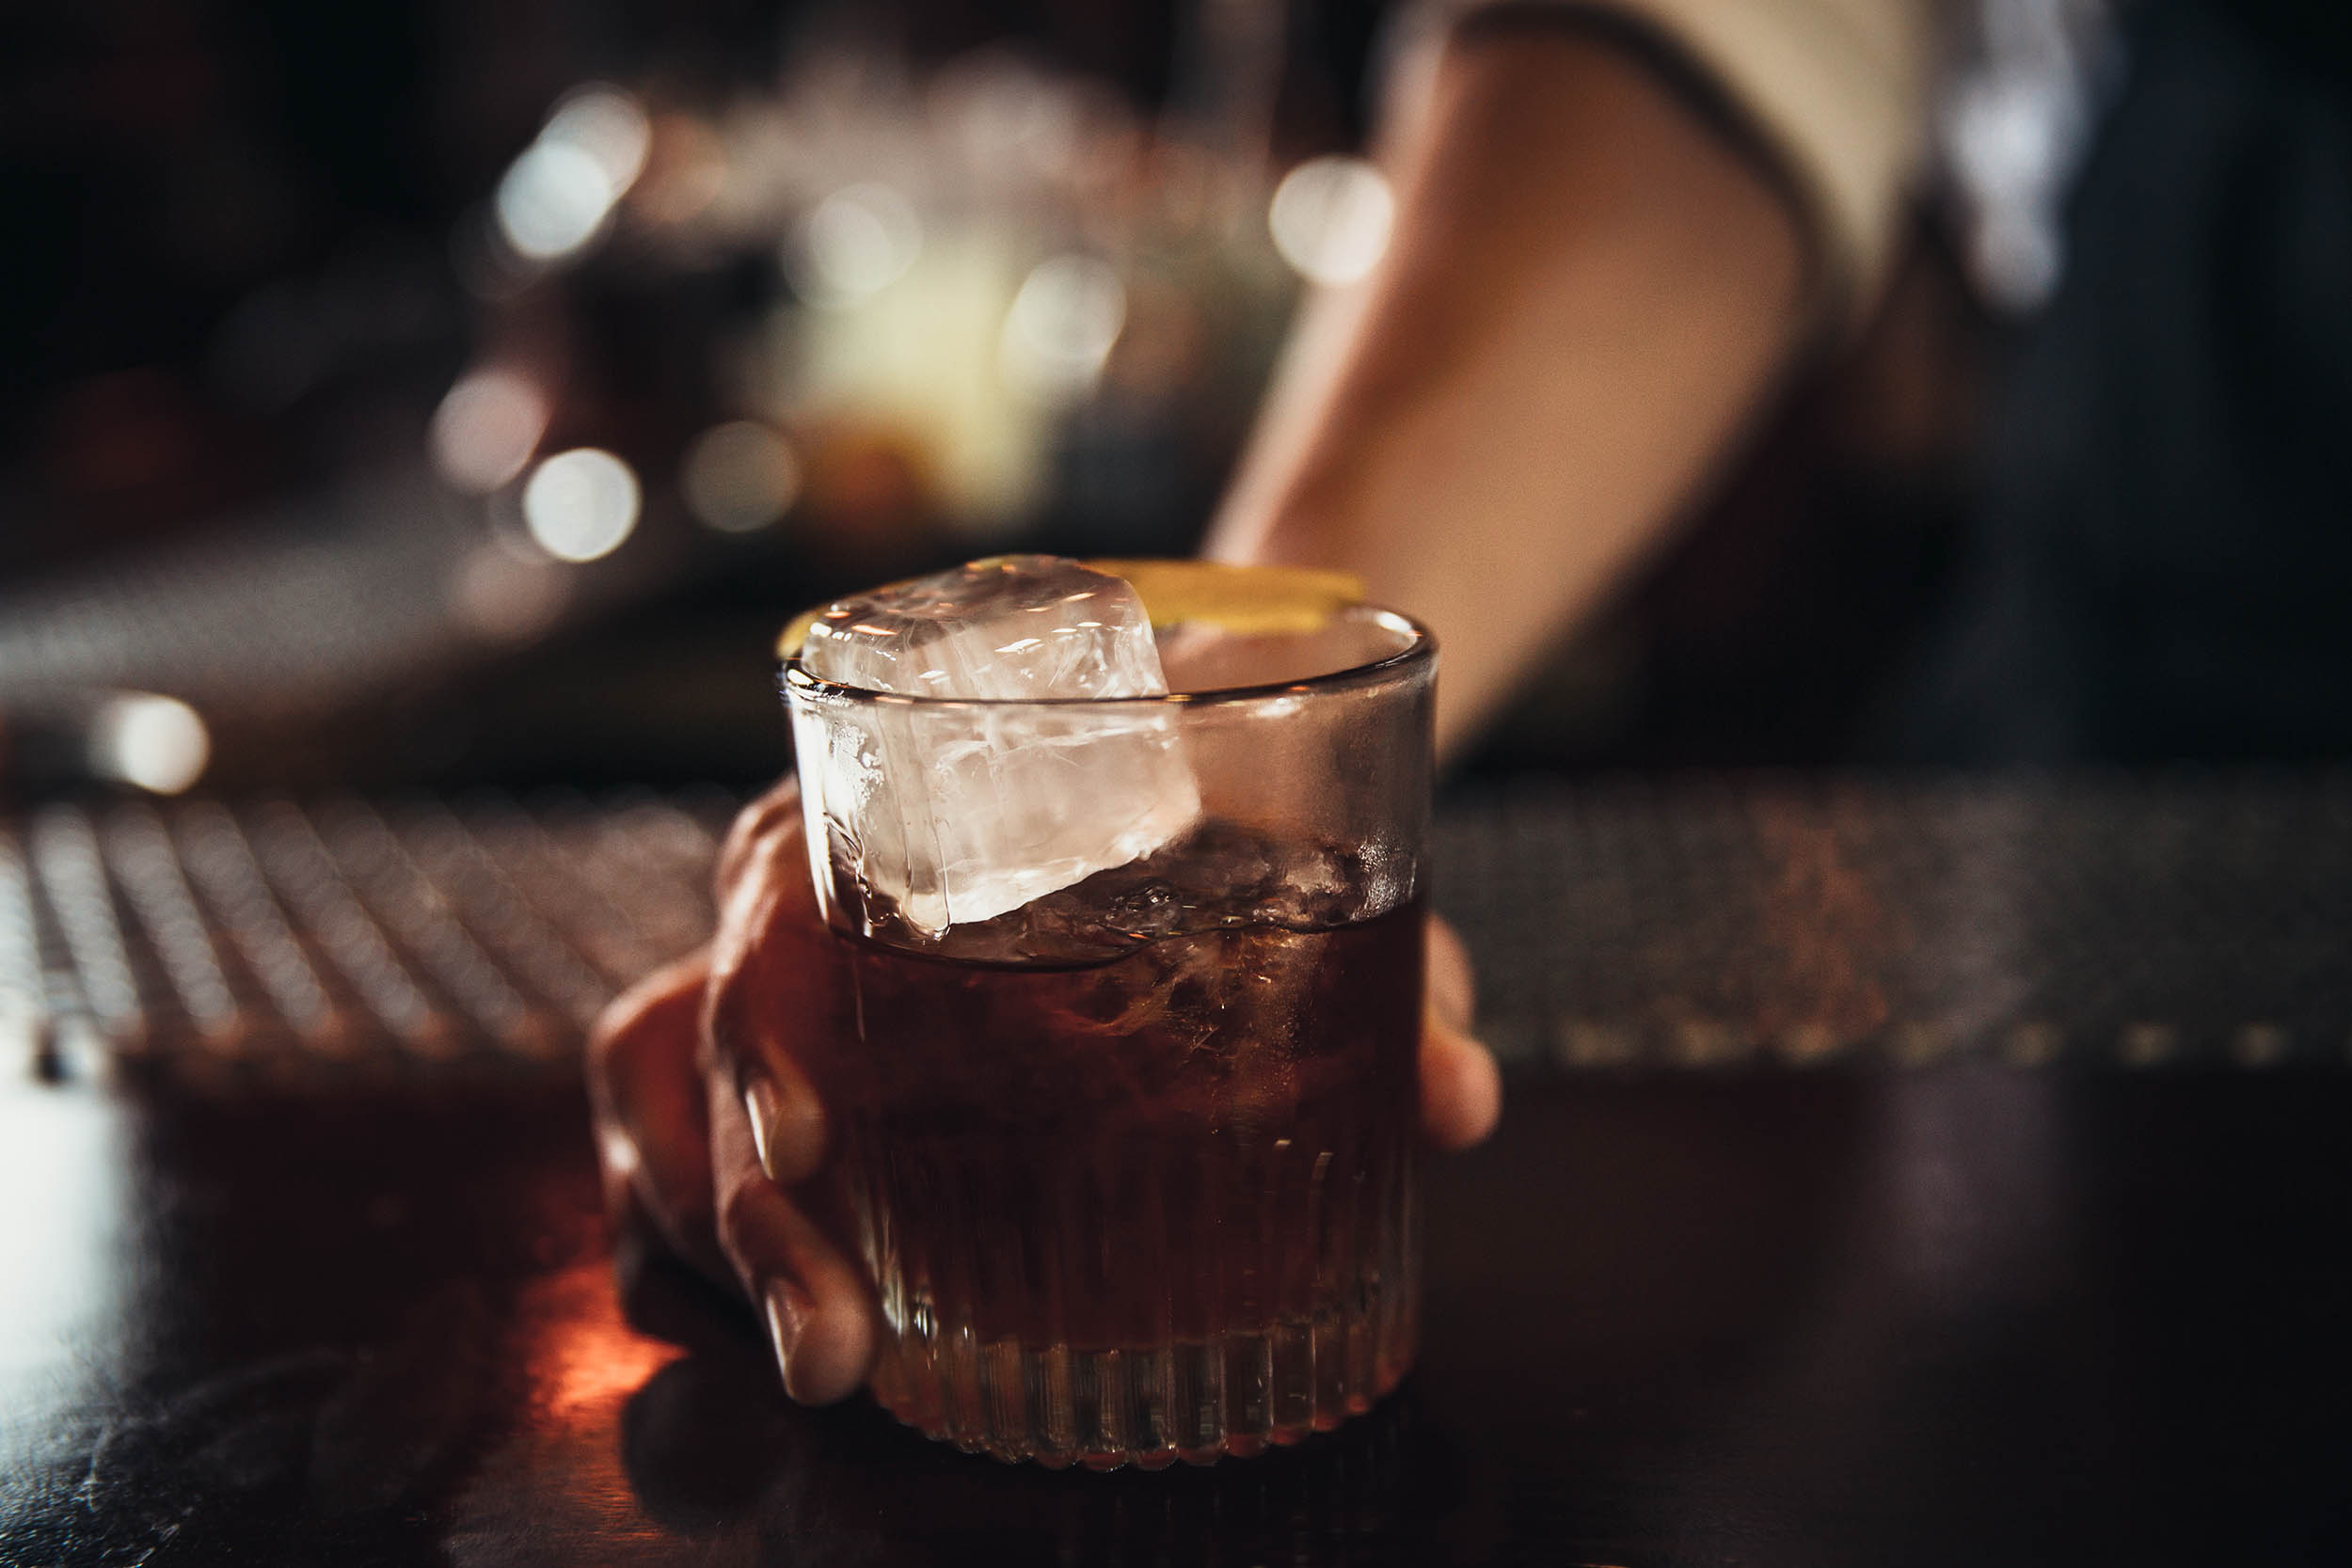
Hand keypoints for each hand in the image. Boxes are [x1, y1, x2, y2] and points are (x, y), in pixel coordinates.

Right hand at [588, 779, 1502, 1404]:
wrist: (1224, 697)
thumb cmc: (1242, 755)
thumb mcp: (1326, 832)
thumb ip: (1399, 956)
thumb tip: (1457, 1100)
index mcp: (913, 776)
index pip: (778, 890)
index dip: (766, 1018)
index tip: (811, 1141)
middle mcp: (835, 866)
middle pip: (717, 1024)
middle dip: (744, 1200)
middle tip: (830, 1342)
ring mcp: (830, 948)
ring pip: (692, 1081)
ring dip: (733, 1230)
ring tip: (827, 1356)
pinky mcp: (851, 1021)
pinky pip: (738, 1115)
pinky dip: (751, 1213)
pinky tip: (827, 1306)